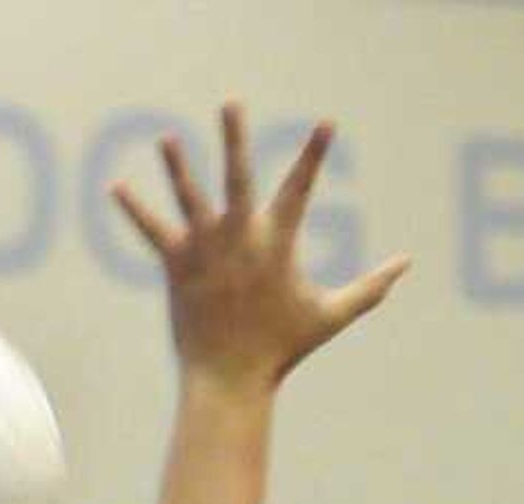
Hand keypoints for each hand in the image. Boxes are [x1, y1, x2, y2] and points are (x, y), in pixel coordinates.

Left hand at [112, 103, 409, 393]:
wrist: (228, 382)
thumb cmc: (281, 351)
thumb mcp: (330, 317)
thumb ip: (370, 289)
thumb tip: (407, 265)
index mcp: (277, 244)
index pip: (300, 189)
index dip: (314, 155)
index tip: (326, 123)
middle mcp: (240, 239)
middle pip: (238, 178)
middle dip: (235, 139)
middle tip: (230, 102)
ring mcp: (206, 251)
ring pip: (191, 198)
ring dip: (177, 167)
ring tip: (166, 138)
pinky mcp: (178, 267)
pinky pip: (152, 232)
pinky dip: (135, 210)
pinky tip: (116, 188)